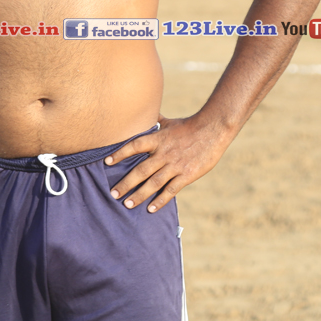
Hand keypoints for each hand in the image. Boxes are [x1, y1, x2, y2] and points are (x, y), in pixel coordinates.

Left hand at [105, 115, 229, 212]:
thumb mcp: (170, 122)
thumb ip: (155, 121)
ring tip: (127, 204)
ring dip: (139, 194)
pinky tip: (151, 209)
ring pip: (154, 183)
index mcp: (158, 139)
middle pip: (141, 170)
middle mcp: (164, 153)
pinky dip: (161, 200)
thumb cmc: (190, 125)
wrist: (214, 129)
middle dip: (126, 183)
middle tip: (113, 194)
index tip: (107, 162)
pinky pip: (171, 190)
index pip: (134, 146)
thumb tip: (143, 111)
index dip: (120, 153)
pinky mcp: (187, 174)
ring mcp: (175, 165)